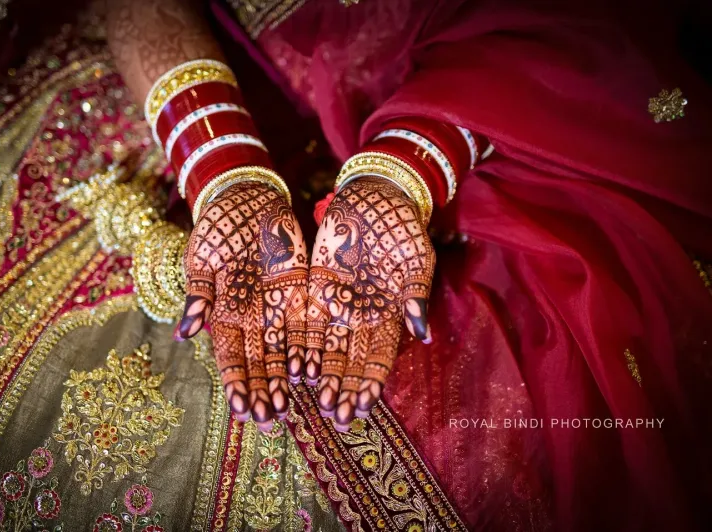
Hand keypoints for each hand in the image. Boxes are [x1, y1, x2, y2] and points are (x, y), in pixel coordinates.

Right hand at [179, 183, 307, 430]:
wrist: (247, 198)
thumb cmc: (218, 228)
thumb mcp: (202, 260)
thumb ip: (198, 296)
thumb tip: (184, 332)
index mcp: (224, 314)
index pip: (229, 357)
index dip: (235, 384)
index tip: (241, 410)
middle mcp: (251, 319)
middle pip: (257, 363)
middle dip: (262, 393)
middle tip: (268, 421)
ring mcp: (277, 309)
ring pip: (282, 353)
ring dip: (284, 381)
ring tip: (289, 408)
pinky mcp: (301, 293)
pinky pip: (306, 327)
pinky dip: (308, 350)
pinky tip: (312, 374)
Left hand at [305, 177, 434, 430]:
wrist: (375, 196)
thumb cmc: (403, 227)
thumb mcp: (415, 258)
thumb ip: (415, 294)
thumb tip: (422, 332)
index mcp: (389, 313)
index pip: (379, 356)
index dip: (370, 382)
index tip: (362, 406)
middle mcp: (361, 316)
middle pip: (350, 360)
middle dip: (344, 389)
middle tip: (336, 416)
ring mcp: (336, 304)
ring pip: (325, 347)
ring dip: (320, 375)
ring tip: (314, 401)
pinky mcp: (314, 287)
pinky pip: (304, 321)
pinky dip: (299, 345)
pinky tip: (293, 368)